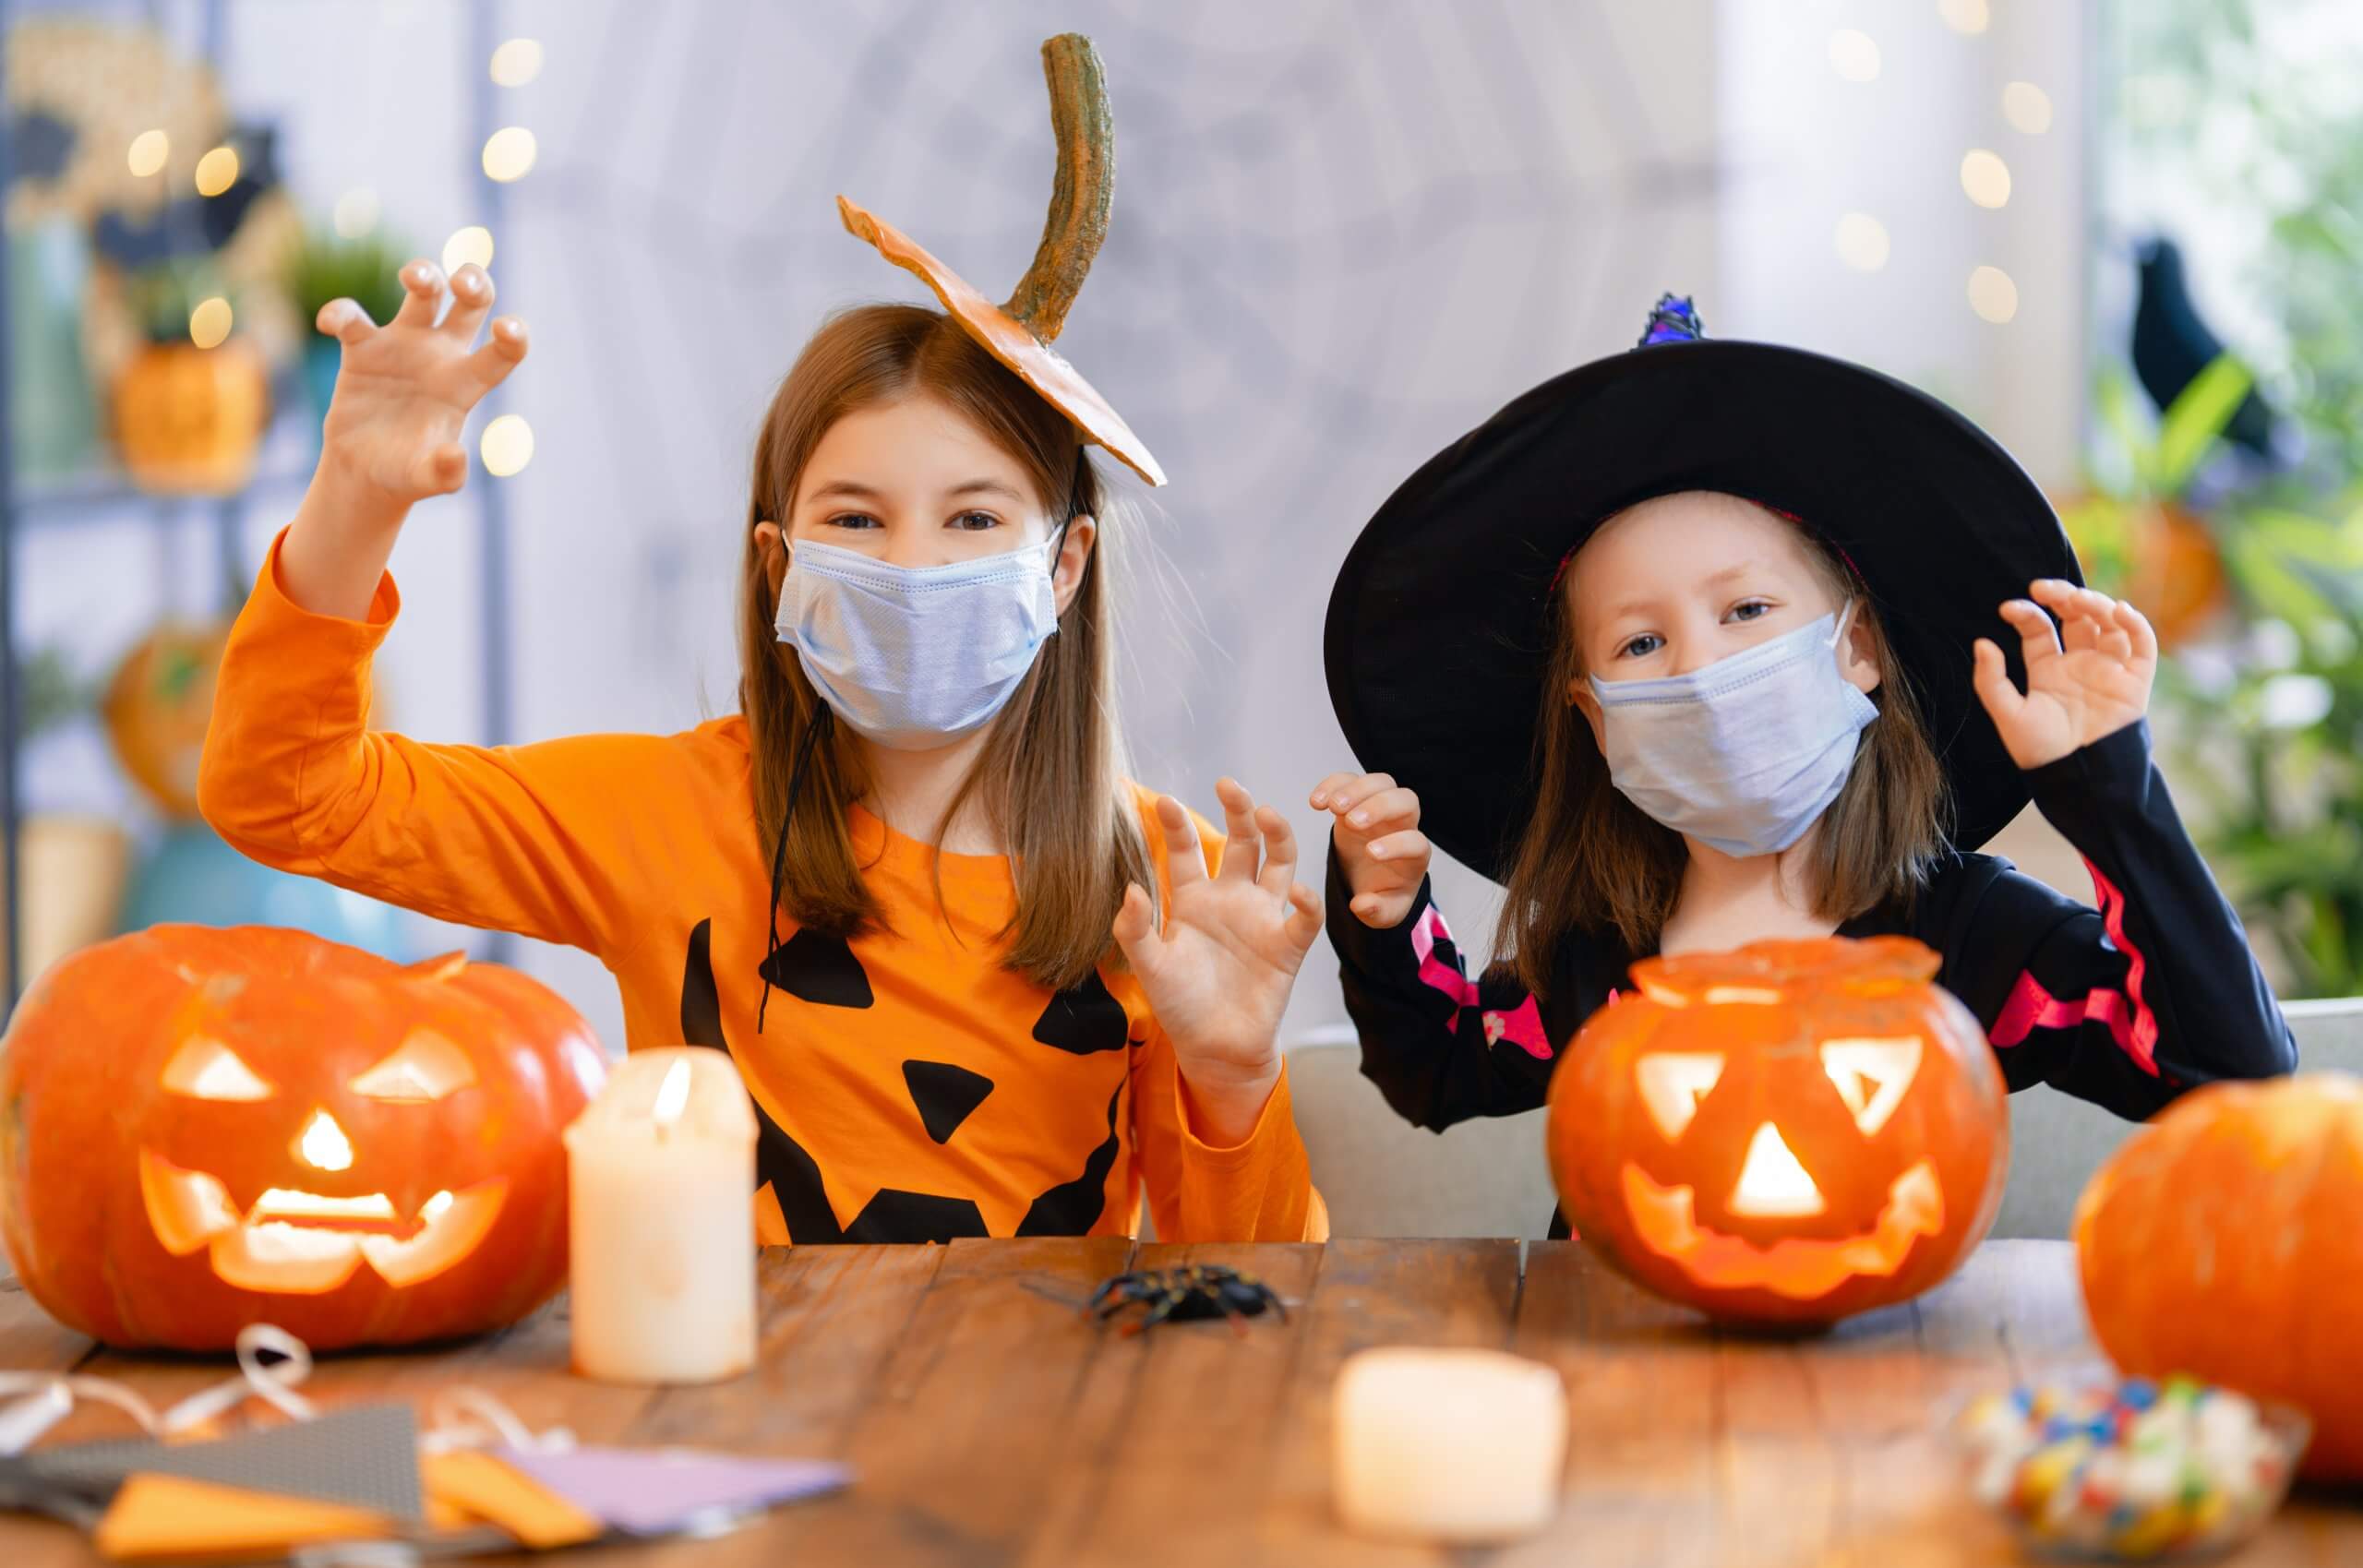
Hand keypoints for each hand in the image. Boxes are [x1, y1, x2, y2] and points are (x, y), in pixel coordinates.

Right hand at [315, 260, 528, 510]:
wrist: (365, 471)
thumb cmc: (406, 473)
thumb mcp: (428, 479)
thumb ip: (445, 473)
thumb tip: (456, 458)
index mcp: (466, 384)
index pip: (502, 353)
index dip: (512, 336)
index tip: (506, 327)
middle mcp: (441, 356)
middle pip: (470, 304)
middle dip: (473, 282)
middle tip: (461, 282)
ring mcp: (403, 346)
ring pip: (422, 293)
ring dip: (422, 274)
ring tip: (413, 278)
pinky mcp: (363, 348)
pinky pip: (353, 318)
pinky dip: (341, 313)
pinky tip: (330, 323)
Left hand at [1112, 780, 1321, 1142]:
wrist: (1213, 1048)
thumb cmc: (1180, 1004)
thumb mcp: (1149, 966)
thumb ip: (1135, 929)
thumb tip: (1130, 888)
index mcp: (1193, 899)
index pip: (1186, 851)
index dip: (1177, 826)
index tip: (1163, 802)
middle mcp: (1231, 899)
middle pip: (1240, 842)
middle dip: (1238, 810)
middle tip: (1229, 784)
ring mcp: (1261, 918)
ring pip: (1278, 864)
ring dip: (1277, 837)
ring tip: (1268, 814)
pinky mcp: (1287, 946)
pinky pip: (1303, 919)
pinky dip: (1307, 903)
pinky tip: (1300, 891)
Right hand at [1310, 771, 1428, 928]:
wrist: (1367, 877)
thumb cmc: (1381, 894)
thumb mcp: (1382, 913)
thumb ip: (1376, 912)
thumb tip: (1362, 904)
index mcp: (1414, 855)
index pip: (1415, 841)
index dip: (1397, 844)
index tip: (1371, 854)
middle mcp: (1402, 825)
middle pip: (1405, 800)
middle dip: (1379, 807)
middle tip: (1352, 822)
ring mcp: (1381, 808)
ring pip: (1380, 783)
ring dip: (1356, 790)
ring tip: (1332, 807)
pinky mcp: (1357, 799)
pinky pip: (1350, 780)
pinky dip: (1333, 784)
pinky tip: (1316, 802)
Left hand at [1973, 579, 2157, 769]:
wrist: (2077, 776)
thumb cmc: (2040, 751)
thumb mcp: (2008, 714)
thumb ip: (1991, 681)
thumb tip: (1981, 643)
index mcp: (2047, 669)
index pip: (2038, 629)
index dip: (2026, 614)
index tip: (2007, 609)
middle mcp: (2079, 664)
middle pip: (2075, 617)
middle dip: (2062, 596)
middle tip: (2044, 588)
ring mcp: (2108, 669)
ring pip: (2108, 623)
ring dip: (2095, 604)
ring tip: (2077, 599)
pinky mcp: (2134, 680)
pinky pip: (2142, 645)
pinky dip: (2135, 624)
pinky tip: (2119, 610)